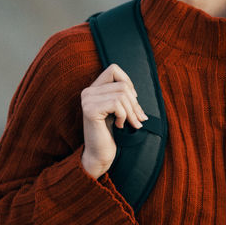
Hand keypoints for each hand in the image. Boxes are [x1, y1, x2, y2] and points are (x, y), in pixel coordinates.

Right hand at [80, 64, 147, 178]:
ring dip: (132, 112)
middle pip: (122, 85)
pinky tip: (119, 126)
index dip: (128, 82)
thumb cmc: (111, 133)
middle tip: (138, 118)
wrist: (100, 154)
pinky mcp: (90, 110)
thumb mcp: (118, 110)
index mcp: (94, 89)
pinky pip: (117, 104)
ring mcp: (87, 100)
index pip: (114, 69)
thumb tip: (136, 91)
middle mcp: (88, 91)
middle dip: (135, 103)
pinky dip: (124, 116)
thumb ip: (122, 96)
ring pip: (122, 94)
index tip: (133, 99)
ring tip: (132, 123)